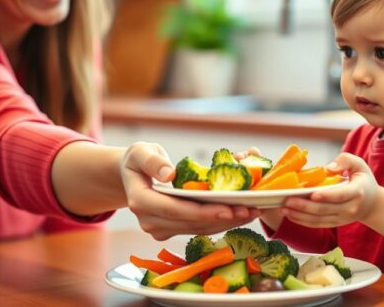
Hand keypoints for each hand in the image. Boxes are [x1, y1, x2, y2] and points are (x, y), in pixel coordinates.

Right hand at [120, 141, 259, 239]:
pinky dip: (221, 222)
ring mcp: (160, 229)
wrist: (132, 175)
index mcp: (140, 201)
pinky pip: (199, 228)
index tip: (227, 209)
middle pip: (191, 223)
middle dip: (222, 218)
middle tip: (249, 210)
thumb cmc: (138, 160)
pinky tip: (240, 213)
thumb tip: (169, 175)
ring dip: (226, 222)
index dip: (202, 212)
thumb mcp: (140, 152)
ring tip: (251, 211)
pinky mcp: (171, 230)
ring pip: (198, 229)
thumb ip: (153, 162)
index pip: (174, 210)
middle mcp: (149, 221)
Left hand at [279, 153, 378, 227]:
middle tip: (287, 201)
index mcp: (357, 192)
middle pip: (325, 209)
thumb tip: (327, 168)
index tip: (311, 194)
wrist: (371, 204)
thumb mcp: (359, 164)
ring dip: (300, 215)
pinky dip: (303, 221)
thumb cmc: (363, 180)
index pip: (340, 195)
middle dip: (304, 206)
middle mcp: (350, 208)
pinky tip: (290, 215)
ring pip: (319, 220)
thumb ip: (344, 161)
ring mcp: (342, 218)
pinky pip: (317, 224)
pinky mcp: (335, 223)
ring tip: (283, 208)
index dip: (326, 196)